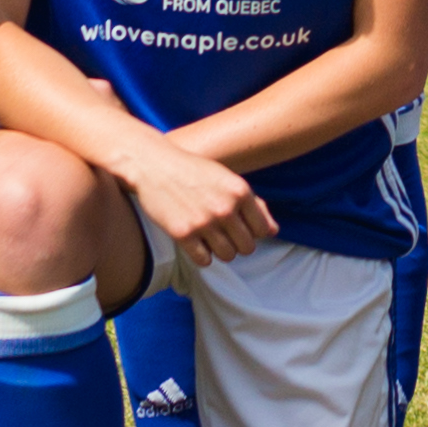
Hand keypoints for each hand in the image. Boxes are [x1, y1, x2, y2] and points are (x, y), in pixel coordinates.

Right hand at [122, 138, 272, 265]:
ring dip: (220, 250)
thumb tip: (273, 231)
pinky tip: (195, 241)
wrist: (154, 165)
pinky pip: (204, 261)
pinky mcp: (183, 234)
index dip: (253, 231)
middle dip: (237, 243)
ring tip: (209, 236)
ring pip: (228, 256)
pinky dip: (202, 255)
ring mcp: (204, 222)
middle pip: (247, 247)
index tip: (239, 225)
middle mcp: (225, 208)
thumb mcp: (227, 179)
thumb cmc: (194, 172)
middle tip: (223, 232)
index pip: (263, 230)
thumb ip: (253, 204)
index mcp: (241, 191)